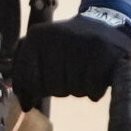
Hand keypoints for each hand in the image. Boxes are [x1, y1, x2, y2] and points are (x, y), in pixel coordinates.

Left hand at [9, 10, 130, 101]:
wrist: (105, 23)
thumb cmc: (68, 45)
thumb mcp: (42, 51)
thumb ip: (27, 76)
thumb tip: (25, 106)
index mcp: (35, 37)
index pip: (27, 80)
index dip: (37, 89)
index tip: (47, 82)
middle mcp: (56, 37)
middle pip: (52, 88)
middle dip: (62, 89)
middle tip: (71, 73)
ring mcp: (81, 43)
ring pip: (74, 91)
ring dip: (80, 90)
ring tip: (84, 72)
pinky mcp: (104, 51)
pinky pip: (93, 90)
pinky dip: (95, 91)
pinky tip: (97, 77)